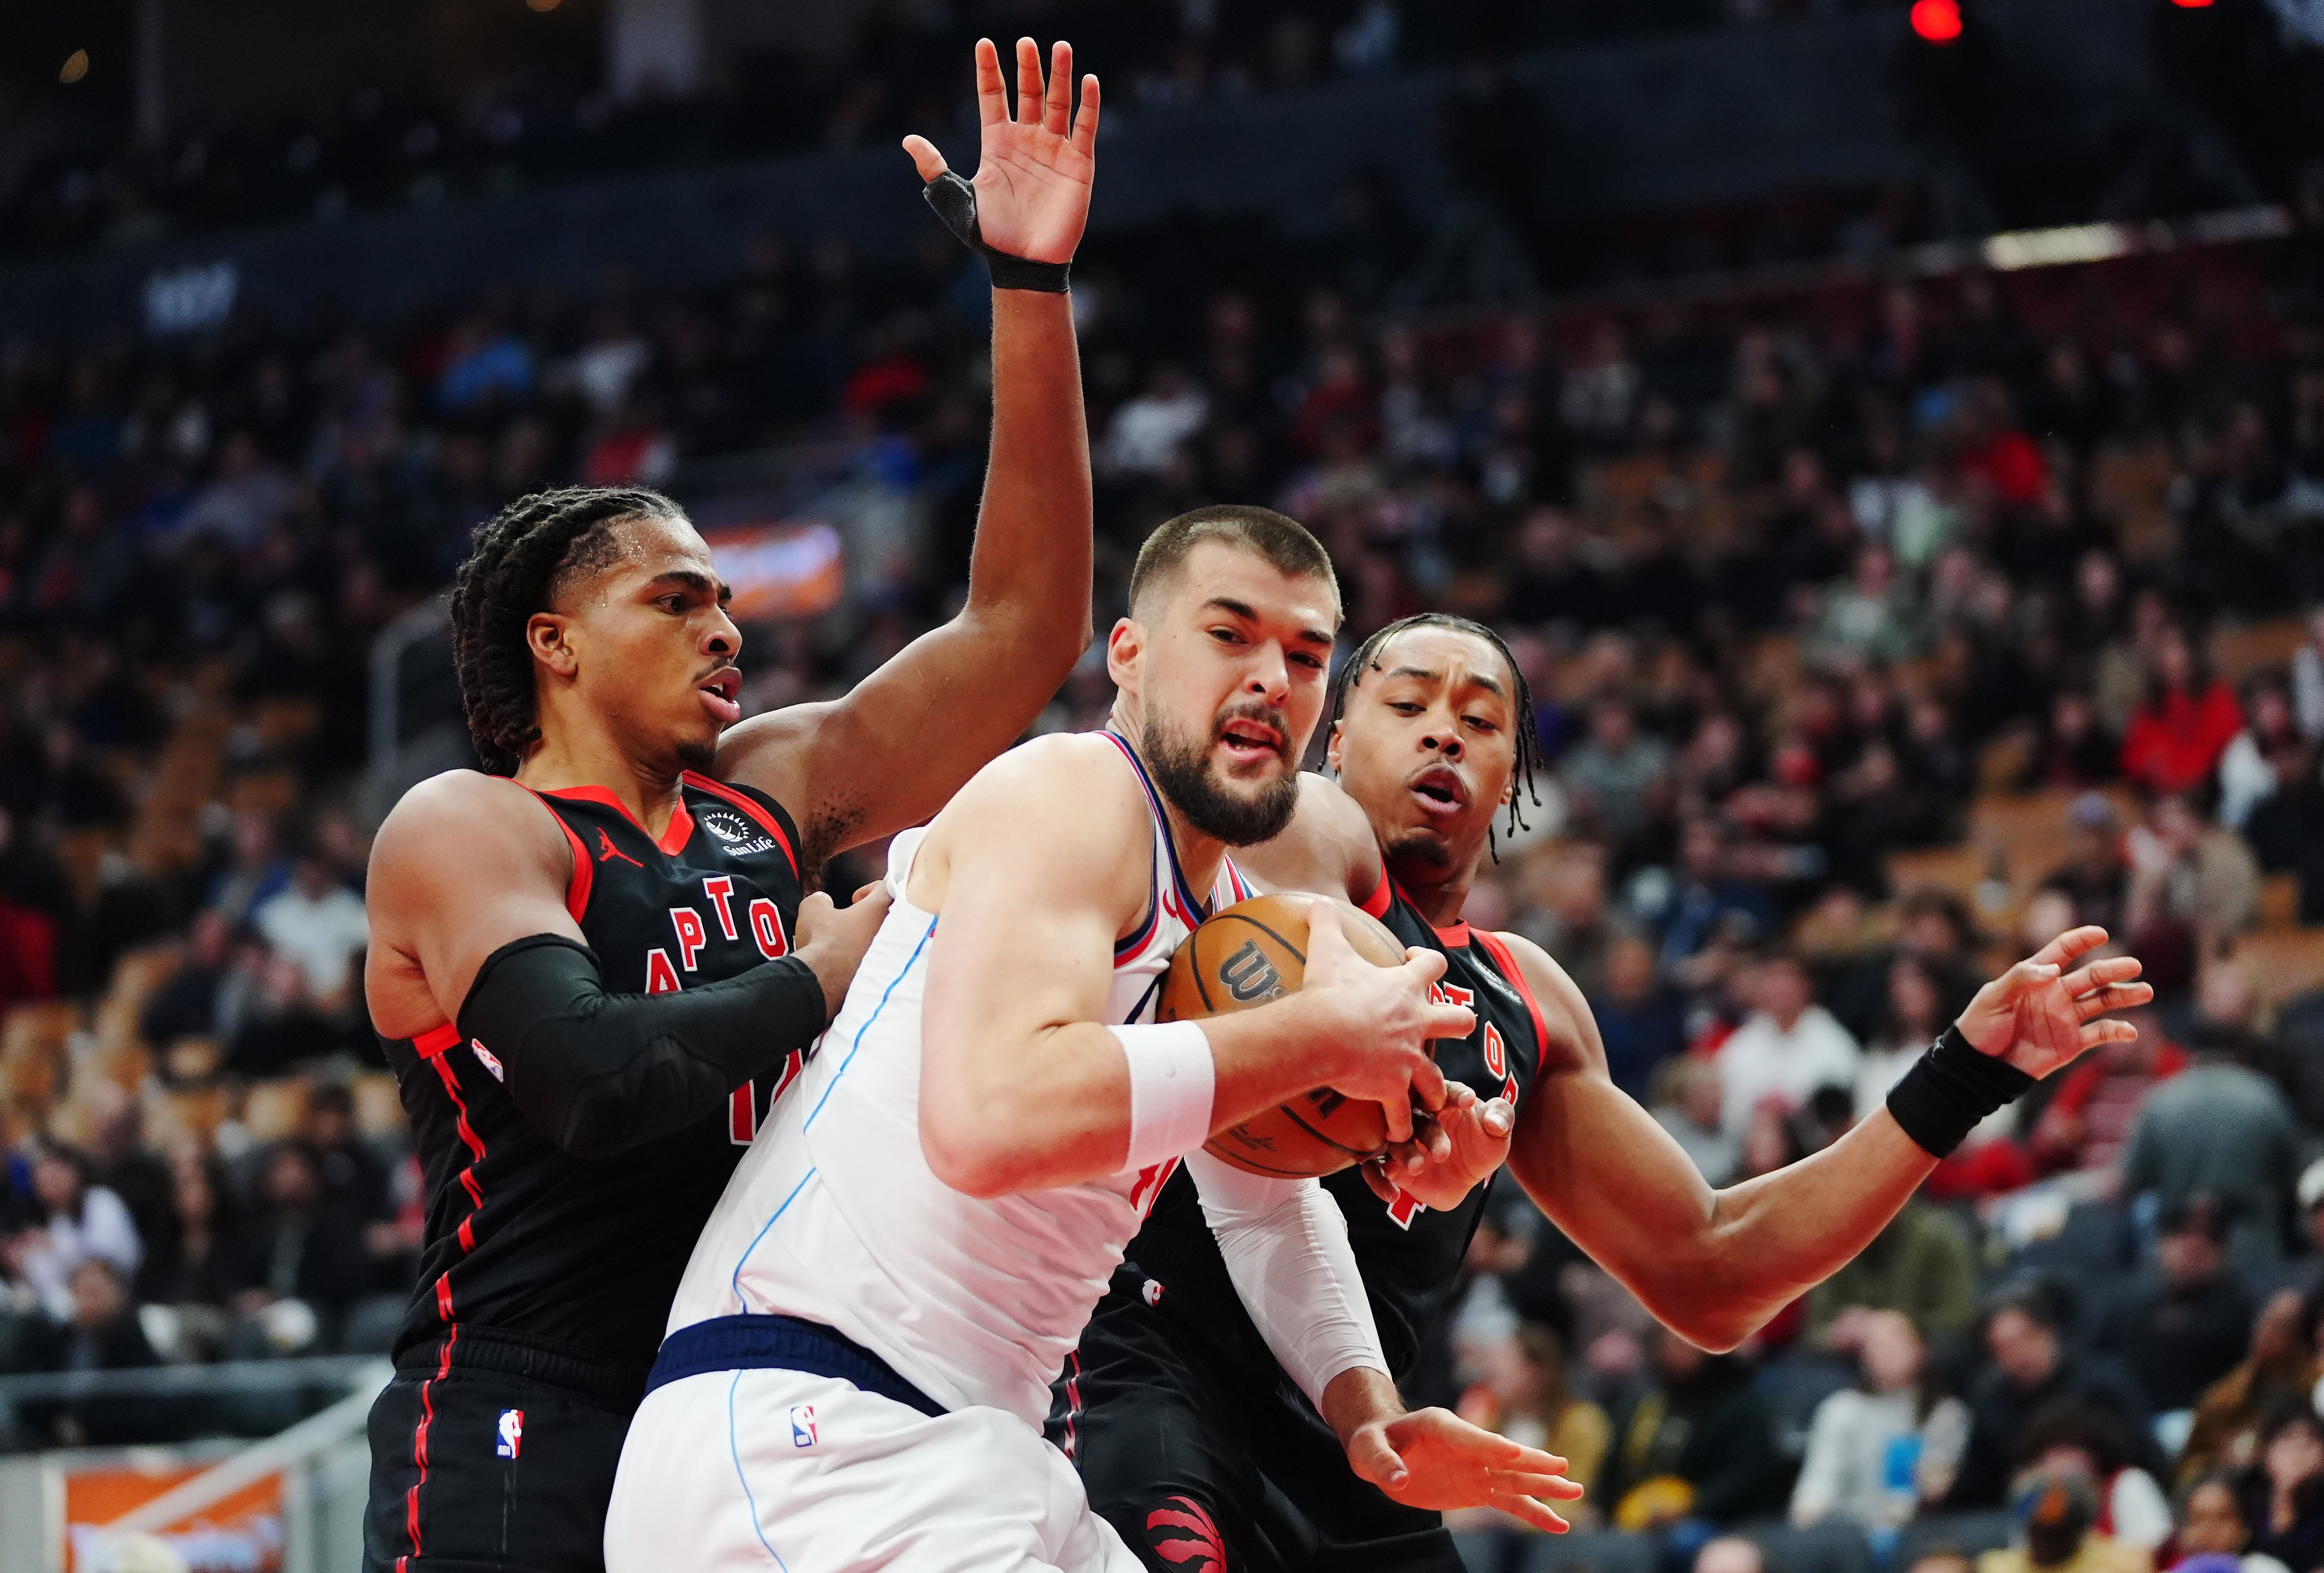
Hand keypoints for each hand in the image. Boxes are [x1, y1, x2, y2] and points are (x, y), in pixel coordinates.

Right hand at [793, 881, 893, 1019]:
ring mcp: (889, 952)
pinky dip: (868, 956)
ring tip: (851, 940)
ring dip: (871, 936)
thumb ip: (821, 899)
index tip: (855, 899)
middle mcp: (890, 930)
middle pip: (890, 915)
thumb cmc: (823, 940)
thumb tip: (824, 901)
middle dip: (873, 915)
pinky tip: (850, 960)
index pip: (886, 888)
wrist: (823, 979)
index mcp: (878, 909)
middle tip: (855, 919)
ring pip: (886, 938)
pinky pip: (881, 959)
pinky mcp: (883, 972)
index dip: (869, 889)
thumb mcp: (813, 909)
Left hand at [901, 38, 1097, 265]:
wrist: (1022, 263)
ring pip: (1058, 103)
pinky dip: (1088, 104)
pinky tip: (1089, 80)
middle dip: (1028, 66)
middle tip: (1026, 41)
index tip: (984, 44)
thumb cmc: (990, 234)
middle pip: (1029, 92)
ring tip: (1060, 47)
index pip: (993, 96)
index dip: (989, 71)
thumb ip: (935, 168)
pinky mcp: (1078, 164)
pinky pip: (1084, 128)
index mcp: (997, 143)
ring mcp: (1053, 149)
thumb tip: (909, 139)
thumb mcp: (956, 198)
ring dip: (1060, 75)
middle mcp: (1026, 140)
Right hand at [1302, 907, 1469, 1142]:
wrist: (1323, 1032)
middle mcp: (1416, 1024)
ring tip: (1427, 1100)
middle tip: (1446, 1027)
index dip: (1429, 961)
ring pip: (1439, 1080)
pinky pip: (1403, 1116)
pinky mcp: (1394, 1089)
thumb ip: (1325, 921)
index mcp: (1405, 989)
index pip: (1434, 965)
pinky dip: (1399, 1128)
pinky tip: (1393, 1136)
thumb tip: (1314, 897)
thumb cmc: (1327, 989)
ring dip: (1435, 1091)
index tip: (1414, 961)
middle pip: (1460, 1020)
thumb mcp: (1326, 947)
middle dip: (1459, 1023)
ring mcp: (1409, 1059)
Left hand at [1344, 1407, 1582, 1530]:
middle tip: (1563, 1468)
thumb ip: (1381, 1461)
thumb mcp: (1366, 1447)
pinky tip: (1557, 1524)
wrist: (1382, 1447)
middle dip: (1532, 1462)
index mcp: (1441, 1426)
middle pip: (1503, 1454)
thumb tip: (1398, 1480)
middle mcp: (1466, 1445)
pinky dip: (1532, 1512)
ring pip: (1514, 1479)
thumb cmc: (1373, 1440)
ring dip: (1543, 1486)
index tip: (1516, 1453)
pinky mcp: (1476, 1488)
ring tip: (1575, 1492)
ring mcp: (1475, 1467)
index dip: (1491, 1445)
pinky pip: (1508, 1501)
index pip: (1470, 1436)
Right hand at [1359, 1081, 1512, 1211]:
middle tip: (1443, 1153)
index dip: (1455, 1095)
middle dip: (1428, 1134)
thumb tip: (1495, 1122)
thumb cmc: (1480, 1145)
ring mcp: (1401, 1140)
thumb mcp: (1498, 1133)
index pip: (1445, 1091)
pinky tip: (1394, 1195)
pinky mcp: (1391, 1164)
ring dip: (1405, 1155)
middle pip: (1415, 1117)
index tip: (1468, 1102)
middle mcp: (1416, 1116)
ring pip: (1394, 1143)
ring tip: (1418, 1167)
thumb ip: (1502, 1118)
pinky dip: (1379, 1181)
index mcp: (1441, 1099)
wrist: (1465, 1177)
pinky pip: (1374, 1170)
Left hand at [1955, 924, 2151, 1078]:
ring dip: (2124, 995)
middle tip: (2134, 965)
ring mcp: (2067, 1017)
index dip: (2080, 941)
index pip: (2062, 952)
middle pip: (2091, 976)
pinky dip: (2116, 1031)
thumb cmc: (1980, 1026)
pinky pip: (2100, 1034)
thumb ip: (2021, 978)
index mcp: (2036, 977)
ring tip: (2145, 991)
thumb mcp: (1993, 998)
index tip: (2100, 933)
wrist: (1981, 1066)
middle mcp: (2057, 993)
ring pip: (2103, 1001)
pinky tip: (2130, 1031)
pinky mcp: (2073, 1042)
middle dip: (2112, 970)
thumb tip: (2053, 968)